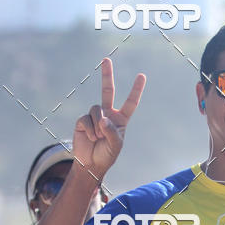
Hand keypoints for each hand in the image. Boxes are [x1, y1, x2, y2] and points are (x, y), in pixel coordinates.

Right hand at [73, 58, 145, 178]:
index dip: (135, 90)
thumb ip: (111, 132)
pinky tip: (91, 138)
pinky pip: (86, 119)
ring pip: (96, 109)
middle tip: (106, 59)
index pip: (130, 103)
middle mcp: (107, 114)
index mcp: (120, 120)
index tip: (142, 76)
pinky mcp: (83, 120)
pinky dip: (90, 129)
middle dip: (107, 75)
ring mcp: (94, 116)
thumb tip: (102, 119)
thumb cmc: (107, 155)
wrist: (91, 164)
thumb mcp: (115, 145)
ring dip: (98, 124)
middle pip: (108, 91)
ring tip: (98, 137)